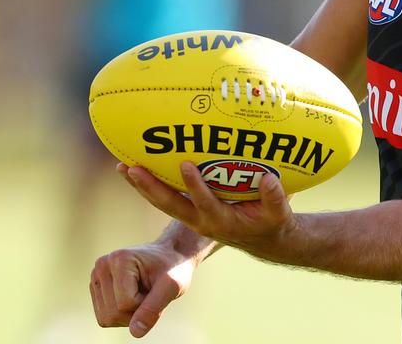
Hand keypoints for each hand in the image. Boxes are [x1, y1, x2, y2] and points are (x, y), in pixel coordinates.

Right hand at [89, 241, 194, 337]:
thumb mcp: (172, 286)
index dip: (146, 303)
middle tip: (151, 291)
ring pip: (107, 318)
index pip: (126, 303)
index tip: (157, 286)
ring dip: (130, 314)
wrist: (170, 257)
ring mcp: (96, 277)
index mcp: (119, 259)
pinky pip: (105, 318)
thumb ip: (153, 308)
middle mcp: (102, 266)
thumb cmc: (174, 268)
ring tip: (143, 292)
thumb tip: (135, 332)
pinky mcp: (96, 289)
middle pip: (113, 313)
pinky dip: (122, 314)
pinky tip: (133, 296)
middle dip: (137, 311)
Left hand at [120, 162, 297, 261]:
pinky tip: (135, 169)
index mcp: (221, 221)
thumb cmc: (272, 222)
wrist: (264, 238)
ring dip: (142, 186)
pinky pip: (166, 197)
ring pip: (162, 202)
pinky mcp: (190, 210)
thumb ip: (275, 197)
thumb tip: (267, 178)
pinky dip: (150, 185)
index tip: (185, 164)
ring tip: (122, 167)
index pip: (204, 202)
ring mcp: (192, 216)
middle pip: (170, 205)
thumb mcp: (279, 213)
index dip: (195, 185)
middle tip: (132, 168)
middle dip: (150, 188)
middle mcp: (201, 220)